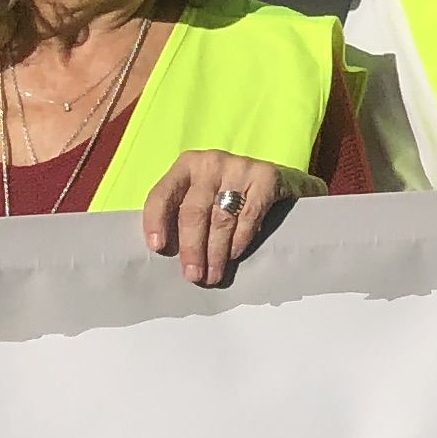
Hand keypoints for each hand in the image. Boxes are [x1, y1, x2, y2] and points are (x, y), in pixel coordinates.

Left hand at [139, 151, 305, 288]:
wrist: (281, 180)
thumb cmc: (230, 194)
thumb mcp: (201, 195)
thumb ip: (182, 213)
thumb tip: (166, 251)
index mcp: (186, 165)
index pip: (163, 194)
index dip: (156, 221)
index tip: (158, 248)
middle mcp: (211, 162)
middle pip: (193, 211)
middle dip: (192, 247)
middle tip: (193, 275)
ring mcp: (240, 167)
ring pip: (221, 217)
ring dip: (216, 252)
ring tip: (213, 275)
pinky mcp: (267, 176)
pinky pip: (249, 215)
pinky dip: (239, 239)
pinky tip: (234, 255)